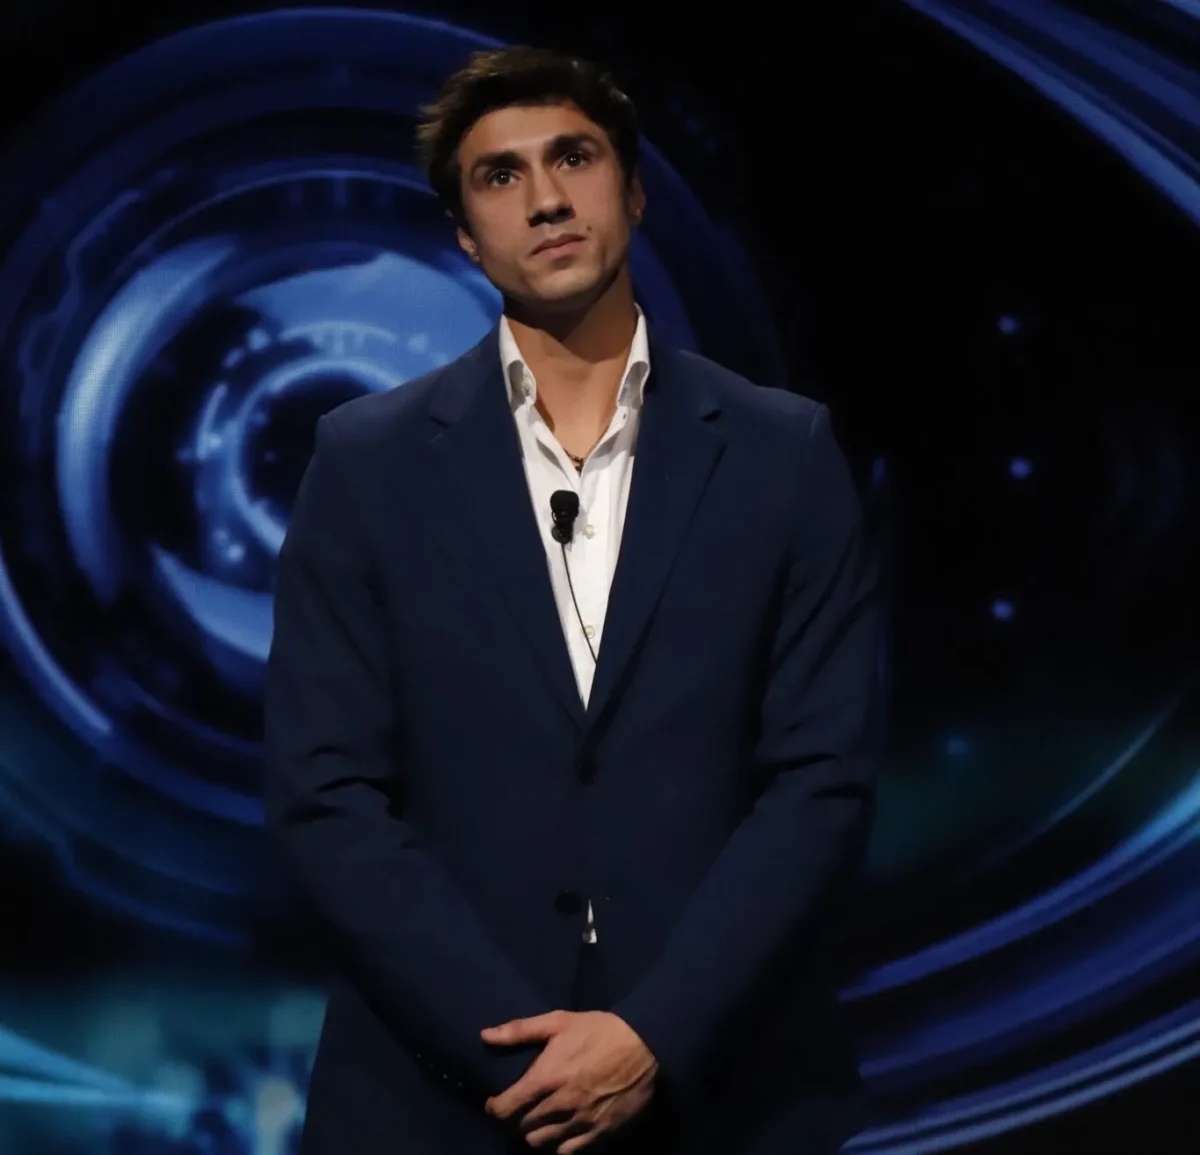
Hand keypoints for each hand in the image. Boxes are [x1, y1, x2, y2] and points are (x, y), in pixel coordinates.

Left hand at [482, 1010, 657, 1151]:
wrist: (645, 1044)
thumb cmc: (599, 1030)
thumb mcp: (559, 1021)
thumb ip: (520, 1030)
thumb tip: (485, 1035)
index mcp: (547, 1077)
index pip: (506, 1107)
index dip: (495, 1108)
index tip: (494, 1103)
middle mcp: (561, 1105)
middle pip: (522, 1128)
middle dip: (515, 1119)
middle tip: (519, 1109)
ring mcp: (581, 1123)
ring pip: (542, 1143)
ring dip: (535, 1133)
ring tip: (538, 1121)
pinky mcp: (601, 1134)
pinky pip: (568, 1152)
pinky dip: (559, 1145)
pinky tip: (561, 1131)